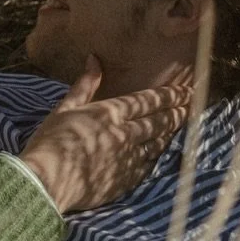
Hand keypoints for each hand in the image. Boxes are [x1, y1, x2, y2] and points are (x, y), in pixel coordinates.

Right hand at [20, 57, 192, 213]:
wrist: (46, 182)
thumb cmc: (50, 142)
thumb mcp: (64, 107)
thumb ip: (84, 84)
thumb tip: (94, 59)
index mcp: (110, 112)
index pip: (148, 100)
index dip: (170, 95)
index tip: (185, 90)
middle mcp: (124, 133)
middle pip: (160, 120)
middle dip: (178, 111)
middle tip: (193, 104)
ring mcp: (127, 158)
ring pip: (158, 142)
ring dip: (172, 132)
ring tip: (183, 124)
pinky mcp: (125, 179)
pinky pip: (149, 164)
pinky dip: (159, 155)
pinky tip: (164, 151)